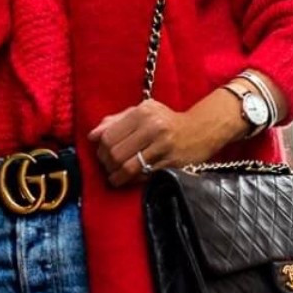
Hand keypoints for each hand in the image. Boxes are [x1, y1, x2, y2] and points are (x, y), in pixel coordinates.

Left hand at [89, 96, 242, 187]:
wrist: (200, 130)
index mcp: (143, 112)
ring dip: (117, 177)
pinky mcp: (171, 163)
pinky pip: (144, 176)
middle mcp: (153, 127)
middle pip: (115, 153)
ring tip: (115, 178)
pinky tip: (130, 179)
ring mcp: (164, 146)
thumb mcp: (142, 112)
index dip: (100, 149)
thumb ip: (115, 121)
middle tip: (108, 168)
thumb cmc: (166, 120)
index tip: (102, 155)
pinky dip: (132, 181)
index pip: (109, 135)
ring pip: (128, 167)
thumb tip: (92, 136)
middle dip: (107, 165)